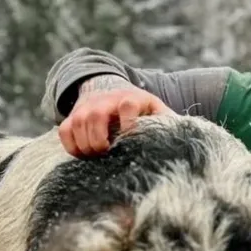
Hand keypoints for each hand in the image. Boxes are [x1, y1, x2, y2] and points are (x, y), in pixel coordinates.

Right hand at [58, 83, 175, 156]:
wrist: (114, 92)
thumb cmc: (143, 111)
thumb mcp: (158, 112)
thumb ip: (169, 124)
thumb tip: (186, 141)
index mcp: (131, 98)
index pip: (128, 104)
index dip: (129, 122)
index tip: (130, 137)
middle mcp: (105, 100)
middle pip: (95, 116)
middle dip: (99, 139)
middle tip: (106, 153)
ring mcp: (86, 108)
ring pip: (77, 124)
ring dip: (86, 146)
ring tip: (97, 157)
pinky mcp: (73, 116)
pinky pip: (64, 131)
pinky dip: (71, 146)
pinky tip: (84, 155)